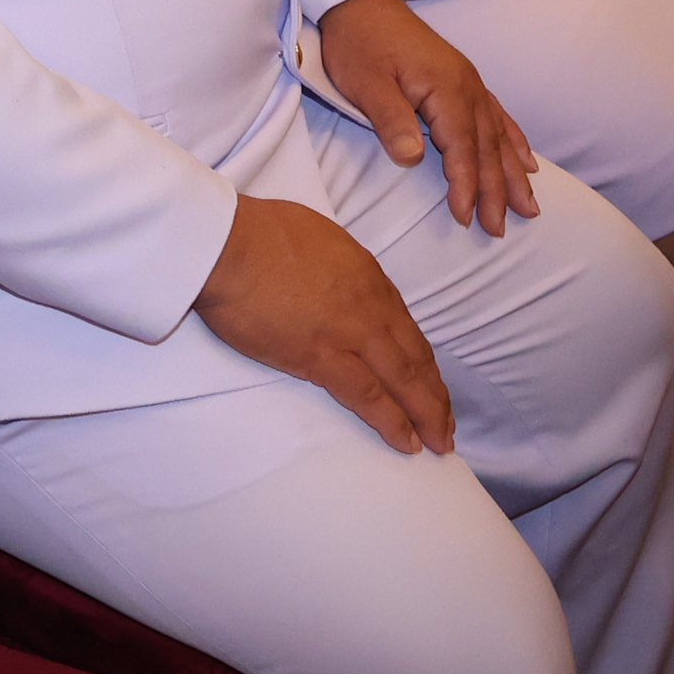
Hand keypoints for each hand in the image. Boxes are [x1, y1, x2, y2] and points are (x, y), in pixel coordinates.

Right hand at [194, 192, 453, 453]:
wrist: (227, 243)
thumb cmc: (258, 231)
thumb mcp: (320, 236)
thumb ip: (340, 267)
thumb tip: (338, 282)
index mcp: (369, 277)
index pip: (407, 330)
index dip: (423, 363)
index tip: (431, 384)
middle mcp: (371, 307)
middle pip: (415, 359)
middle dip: (435, 396)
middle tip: (446, 426)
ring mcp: (350, 333)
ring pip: (403, 381)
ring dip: (425, 415)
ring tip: (438, 442)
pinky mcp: (321, 357)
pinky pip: (368, 396)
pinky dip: (392, 421)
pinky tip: (406, 441)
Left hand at [317, 0, 539, 233]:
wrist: (359, 0)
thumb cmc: (358, 43)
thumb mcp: (365, 84)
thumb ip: (391, 120)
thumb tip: (414, 159)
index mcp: (445, 89)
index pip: (462, 149)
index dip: (465, 186)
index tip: (465, 218)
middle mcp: (467, 87)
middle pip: (487, 148)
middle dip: (497, 191)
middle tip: (500, 229)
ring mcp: (469, 82)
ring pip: (499, 135)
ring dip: (514, 173)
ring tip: (530, 207)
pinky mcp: (463, 78)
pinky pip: (498, 115)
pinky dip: (514, 141)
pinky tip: (528, 161)